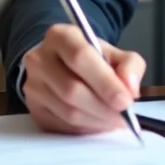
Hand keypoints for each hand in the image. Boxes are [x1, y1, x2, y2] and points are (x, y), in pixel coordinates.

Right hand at [22, 23, 145, 134]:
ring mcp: (33, 85)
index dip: (104, 81)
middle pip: (72, 89)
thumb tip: (130, 89)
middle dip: (103, 108)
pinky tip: (98, 123)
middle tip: (124, 117)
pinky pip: (62, 126)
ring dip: (97, 121)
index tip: (125, 101)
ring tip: (115, 121)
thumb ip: (130, 65)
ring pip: (67, 111)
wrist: (62, 65)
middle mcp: (40, 59)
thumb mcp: (113, 53)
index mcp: (60, 36)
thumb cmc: (90, 59)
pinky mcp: (34, 108)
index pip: (80, 57)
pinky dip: (86, 129)